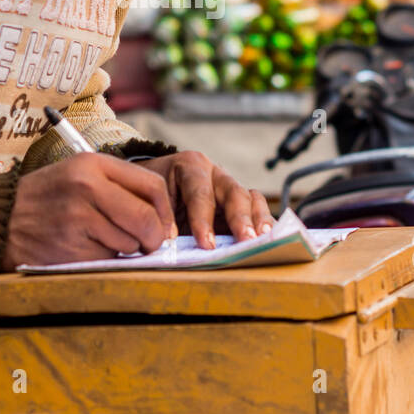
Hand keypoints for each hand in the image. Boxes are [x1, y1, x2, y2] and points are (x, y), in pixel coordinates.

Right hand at [1, 152, 175, 269]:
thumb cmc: (48, 197)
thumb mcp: (79, 174)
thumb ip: (119, 187)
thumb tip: (164, 220)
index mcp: (93, 164)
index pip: (152, 186)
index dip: (165, 211)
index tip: (164, 225)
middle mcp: (87, 188)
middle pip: (146, 219)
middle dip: (154, 238)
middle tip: (149, 245)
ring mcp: (78, 219)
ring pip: (129, 243)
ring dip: (125, 250)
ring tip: (100, 240)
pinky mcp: (70, 247)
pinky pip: (106, 260)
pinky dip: (103, 260)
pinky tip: (83, 250)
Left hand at [134, 152, 273, 249]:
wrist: (151, 187)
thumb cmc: (149, 194)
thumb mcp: (147, 200)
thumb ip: (159, 220)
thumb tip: (169, 247)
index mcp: (189, 166)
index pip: (199, 193)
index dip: (203, 220)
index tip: (207, 244)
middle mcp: (214, 173)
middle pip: (233, 192)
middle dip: (240, 218)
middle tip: (245, 240)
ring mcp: (229, 187)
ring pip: (250, 198)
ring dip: (258, 220)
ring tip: (262, 238)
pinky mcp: (238, 204)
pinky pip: (256, 208)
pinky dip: (262, 222)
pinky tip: (266, 238)